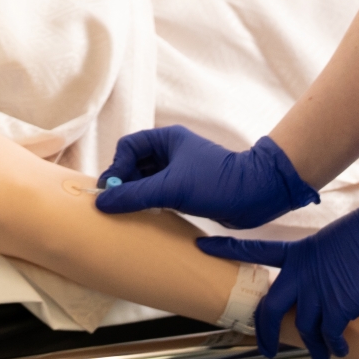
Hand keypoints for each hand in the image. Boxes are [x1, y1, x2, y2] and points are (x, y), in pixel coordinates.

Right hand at [95, 126, 317, 227]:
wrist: (256, 195)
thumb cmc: (215, 183)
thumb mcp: (171, 188)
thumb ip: (135, 195)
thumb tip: (102, 202)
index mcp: (167, 139)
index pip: (128, 147)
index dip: (116, 168)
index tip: (111, 191)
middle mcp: (171, 151)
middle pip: (134, 164)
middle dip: (123, 183)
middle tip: (115, 206)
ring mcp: (179, 170)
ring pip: (145, 180)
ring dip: (135, 195)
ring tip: (128, 214)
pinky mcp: (186, 189)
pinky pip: (158, 194)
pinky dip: (149, 204)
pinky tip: (146, 218)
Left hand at [197, 165, 358, 358]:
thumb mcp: (333, 242)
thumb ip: (319, 261)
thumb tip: (320, 274)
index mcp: (298, 252)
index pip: (253, 249)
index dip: (227, 250)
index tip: (204, 246)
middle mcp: (302, 273)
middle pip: (270, 309)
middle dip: (264, 333)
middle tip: (264, 348)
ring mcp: (319, 291)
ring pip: (301, 327)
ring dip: (309, 346)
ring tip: (318, 355)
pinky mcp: (340, 305)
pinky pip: (328, 334)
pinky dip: (332, 346)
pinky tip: (339, 350)